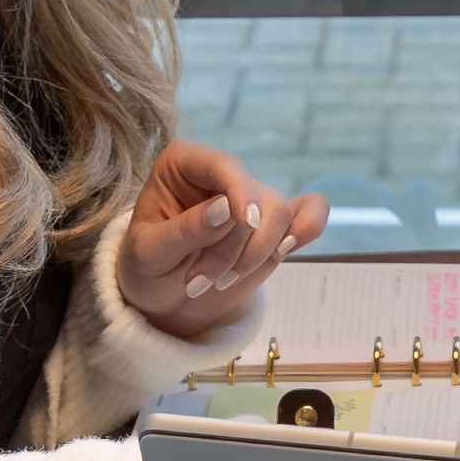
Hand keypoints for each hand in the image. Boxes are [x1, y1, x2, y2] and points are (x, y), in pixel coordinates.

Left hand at [116, 143, 326, 339]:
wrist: (161, 296)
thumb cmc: (147, 267)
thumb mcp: (149, 253)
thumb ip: (186, 230)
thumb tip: (227, 209)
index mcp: (184, 164)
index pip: (225, 164)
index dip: (241, 191)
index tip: (246, 223)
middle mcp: (222, 174)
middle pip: (258, 198)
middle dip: (236, 248)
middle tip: (201, 281)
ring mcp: (252, 197)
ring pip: (281, 216)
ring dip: (254, 257)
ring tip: (218, 280)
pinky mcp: (274, 224)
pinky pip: (312, 211)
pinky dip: (308, 228)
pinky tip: (284, 252)